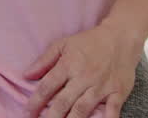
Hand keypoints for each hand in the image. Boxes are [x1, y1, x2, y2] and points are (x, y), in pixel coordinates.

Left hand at [23, 23, 142, 117]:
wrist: (120, 37)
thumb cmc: (89, 42)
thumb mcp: (63, 44)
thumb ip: (44, 61)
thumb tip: (26, 75)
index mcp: (68, 65)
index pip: (47, 86)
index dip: (35, 102)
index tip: (27, 113)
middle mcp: (83, 77)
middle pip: (63, 101)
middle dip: (51, 116)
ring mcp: (101, 86)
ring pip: (83, 109)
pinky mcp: (118, 92)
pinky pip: (112, 110)